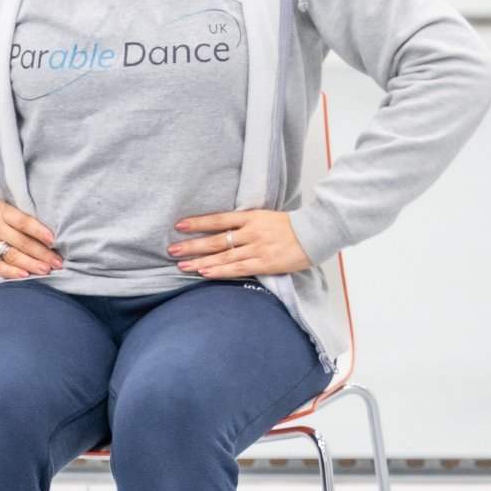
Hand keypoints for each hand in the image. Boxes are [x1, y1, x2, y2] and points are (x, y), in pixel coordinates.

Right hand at [0, 192, 61, 279]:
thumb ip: (12, 209)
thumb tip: (37, 215)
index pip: (24, 221)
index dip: (40, 231)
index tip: (54, 240)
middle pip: (22, 242)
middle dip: (43, 253)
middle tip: (59, 262)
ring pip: (11, 255)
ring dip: (31, 264)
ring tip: (47, 270)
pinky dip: (9, 271)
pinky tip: (24, 275)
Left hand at [171, 209, 310, 278]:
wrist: (318, 232)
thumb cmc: (295, 227)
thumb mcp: (269, 218)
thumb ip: (249, 224)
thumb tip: (229, 229)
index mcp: (252, 218)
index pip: (219, 219)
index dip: (198, 222)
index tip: (179, 225)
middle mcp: (252, 232)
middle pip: (216, 239)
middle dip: (192, 245)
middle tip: (172, 250)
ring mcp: (258, 248)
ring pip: (223, 255)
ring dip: (200, 261)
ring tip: (181, 265)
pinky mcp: (265, 263)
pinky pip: (238, 268)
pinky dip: (220, 270)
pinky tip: (205, 272)